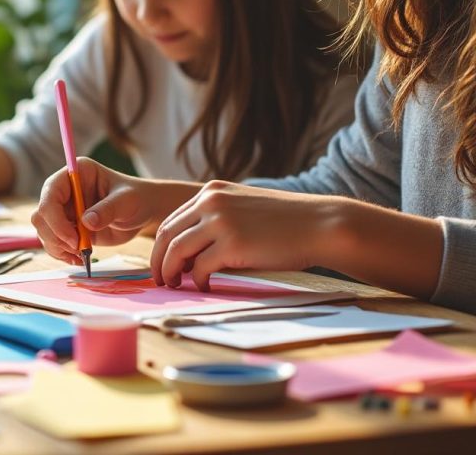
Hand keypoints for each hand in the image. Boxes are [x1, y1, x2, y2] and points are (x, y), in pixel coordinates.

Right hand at [31, 157, 159, 264]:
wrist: (142, 212)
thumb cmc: (137, 198)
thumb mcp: (127, 201)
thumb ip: (108, 210)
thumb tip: (87, 222)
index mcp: (75, 174)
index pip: (50, 193)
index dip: (55, 218)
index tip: (74, 239)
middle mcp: (64, 191)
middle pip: (41, 215)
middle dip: (55, 236)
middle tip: (78, 249)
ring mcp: (63, 210)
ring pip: (43, 231)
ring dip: (58, 247)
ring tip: (81, 255)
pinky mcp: (67, 228)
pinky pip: (53, 243)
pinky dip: (62, 254)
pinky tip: (79, 259)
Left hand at [150, 181, 329, 291]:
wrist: (320, 224)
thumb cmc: (285, 222)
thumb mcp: (243, 206)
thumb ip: (215, 219)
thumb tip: (189, 251)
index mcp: (211, 192)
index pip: (172, 219)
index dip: (162, 243)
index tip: (161, 261)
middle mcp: (211, 202)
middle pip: (166, 234)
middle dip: (158, 259)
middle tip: (160, 278)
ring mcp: (220, 222)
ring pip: (176, 251)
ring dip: (171, 271)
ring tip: (174, 285)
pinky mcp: (232, 244)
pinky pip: (200, 268)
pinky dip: (197, 280)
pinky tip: (204, 287)